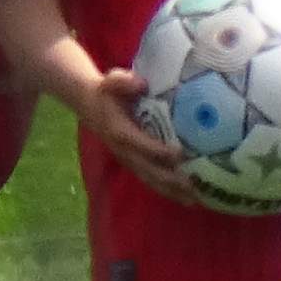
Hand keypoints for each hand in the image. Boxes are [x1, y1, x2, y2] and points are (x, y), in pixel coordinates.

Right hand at [78, 69, 197, 198]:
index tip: (179, 153)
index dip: (157, 150)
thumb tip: (141, 84)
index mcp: (119, 130)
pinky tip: (184, 198)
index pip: (138, 143)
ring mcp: (127, 159)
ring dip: (169, 190)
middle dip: (168, 178)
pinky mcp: (132, 163)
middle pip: (147, 168)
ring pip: (149, 178)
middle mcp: (123, 149)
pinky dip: (166, 190)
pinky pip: (149, 179)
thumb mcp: (111, 80)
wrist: (88, 104)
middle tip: (192, 184)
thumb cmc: (106, 92)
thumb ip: (123, 81)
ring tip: (192, 199)